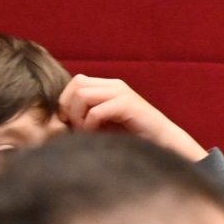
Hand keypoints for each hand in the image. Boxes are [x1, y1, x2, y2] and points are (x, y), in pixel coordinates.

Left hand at [57, 75, 209, 160]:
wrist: (163, 142)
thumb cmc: (133, 137)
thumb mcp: (106, 123)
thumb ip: (88, 115)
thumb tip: (59, 119)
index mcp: (109, 86)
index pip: (76, 81)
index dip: (67, 100)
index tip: (69, 122)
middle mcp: (115, 85)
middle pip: (77, 84)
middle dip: (69, 107)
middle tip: (75, 127)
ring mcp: (121, 93)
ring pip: (82, 95)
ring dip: (78, 117)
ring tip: (86, 132)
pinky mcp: (127, 105)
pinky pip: (96, 111)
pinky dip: (89, 126)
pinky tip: (96, 135)